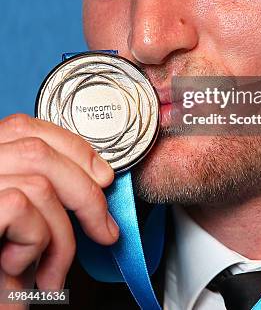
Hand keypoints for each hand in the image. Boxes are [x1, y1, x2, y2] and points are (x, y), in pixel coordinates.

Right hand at [0, 113, 117, 296]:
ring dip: (62, 236)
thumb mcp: (22, 222)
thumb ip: (48, 190)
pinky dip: (35, 244)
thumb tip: (98, 177)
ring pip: (39, 185)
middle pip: (39, 151)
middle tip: (104, 231)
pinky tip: (17, 269)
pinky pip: (21, 210)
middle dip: (85, 193)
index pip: (27, 127)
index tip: (103, 176)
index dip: (73, 147)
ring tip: (52, 273)